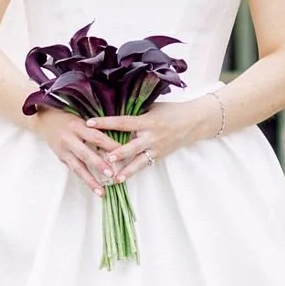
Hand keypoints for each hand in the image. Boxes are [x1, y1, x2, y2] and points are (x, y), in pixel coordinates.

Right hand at [28, 108, 112, 194]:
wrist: (43, 120)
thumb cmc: (67, 118)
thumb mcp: (81, 119)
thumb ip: (95, 130)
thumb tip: (115, 143)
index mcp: (77, 126)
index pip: (96, 136)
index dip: (109, 144)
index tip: (123, 153)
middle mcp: (69, 139)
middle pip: (85, 153)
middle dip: (98, 165)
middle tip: (111, 175)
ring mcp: (63, 150)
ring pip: (78, 168)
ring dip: (90, 181)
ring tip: (101, 192)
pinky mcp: (61, 158)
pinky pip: (74, 170)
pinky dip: (84, 179)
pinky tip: (93, 187)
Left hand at [85, 102, 213, 181]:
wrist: (195, 121)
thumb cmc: (172, 111)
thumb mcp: (153, 107)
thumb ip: (136, 110)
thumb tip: (114, 108)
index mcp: (147, 120)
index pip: (122, 122)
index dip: (105, 122)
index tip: (89, 123)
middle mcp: (151, 136)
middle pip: (130, 146)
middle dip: (117, 152)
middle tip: (103, 157)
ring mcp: (156, 148)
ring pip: (138, 161)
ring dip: (125, 170)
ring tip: (114, 177)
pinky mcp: (159, 156)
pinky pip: (144, 165)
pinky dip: (133, 171)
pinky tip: (122, 178)